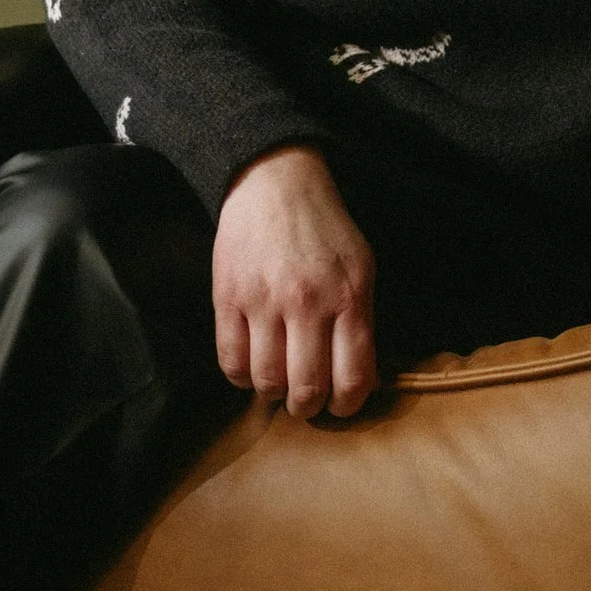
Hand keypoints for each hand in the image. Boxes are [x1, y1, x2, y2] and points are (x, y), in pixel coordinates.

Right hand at [211, 145, 377, 420]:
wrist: (276, 182)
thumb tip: (361, 379)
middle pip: (306, 390)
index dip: (347, 405)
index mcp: (349, 297)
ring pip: (266, 382)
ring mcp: (264, 301)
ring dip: (273, 393)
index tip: (340, 404)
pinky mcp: (228, 297)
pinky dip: (241, 377)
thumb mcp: (361, 267)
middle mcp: (308, 303)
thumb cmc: (324, 229)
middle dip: (308, 407)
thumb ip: (362, 321)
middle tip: (306, 399)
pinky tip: (251, 366)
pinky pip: (230, 362)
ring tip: (278, 382)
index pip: (353, 379)